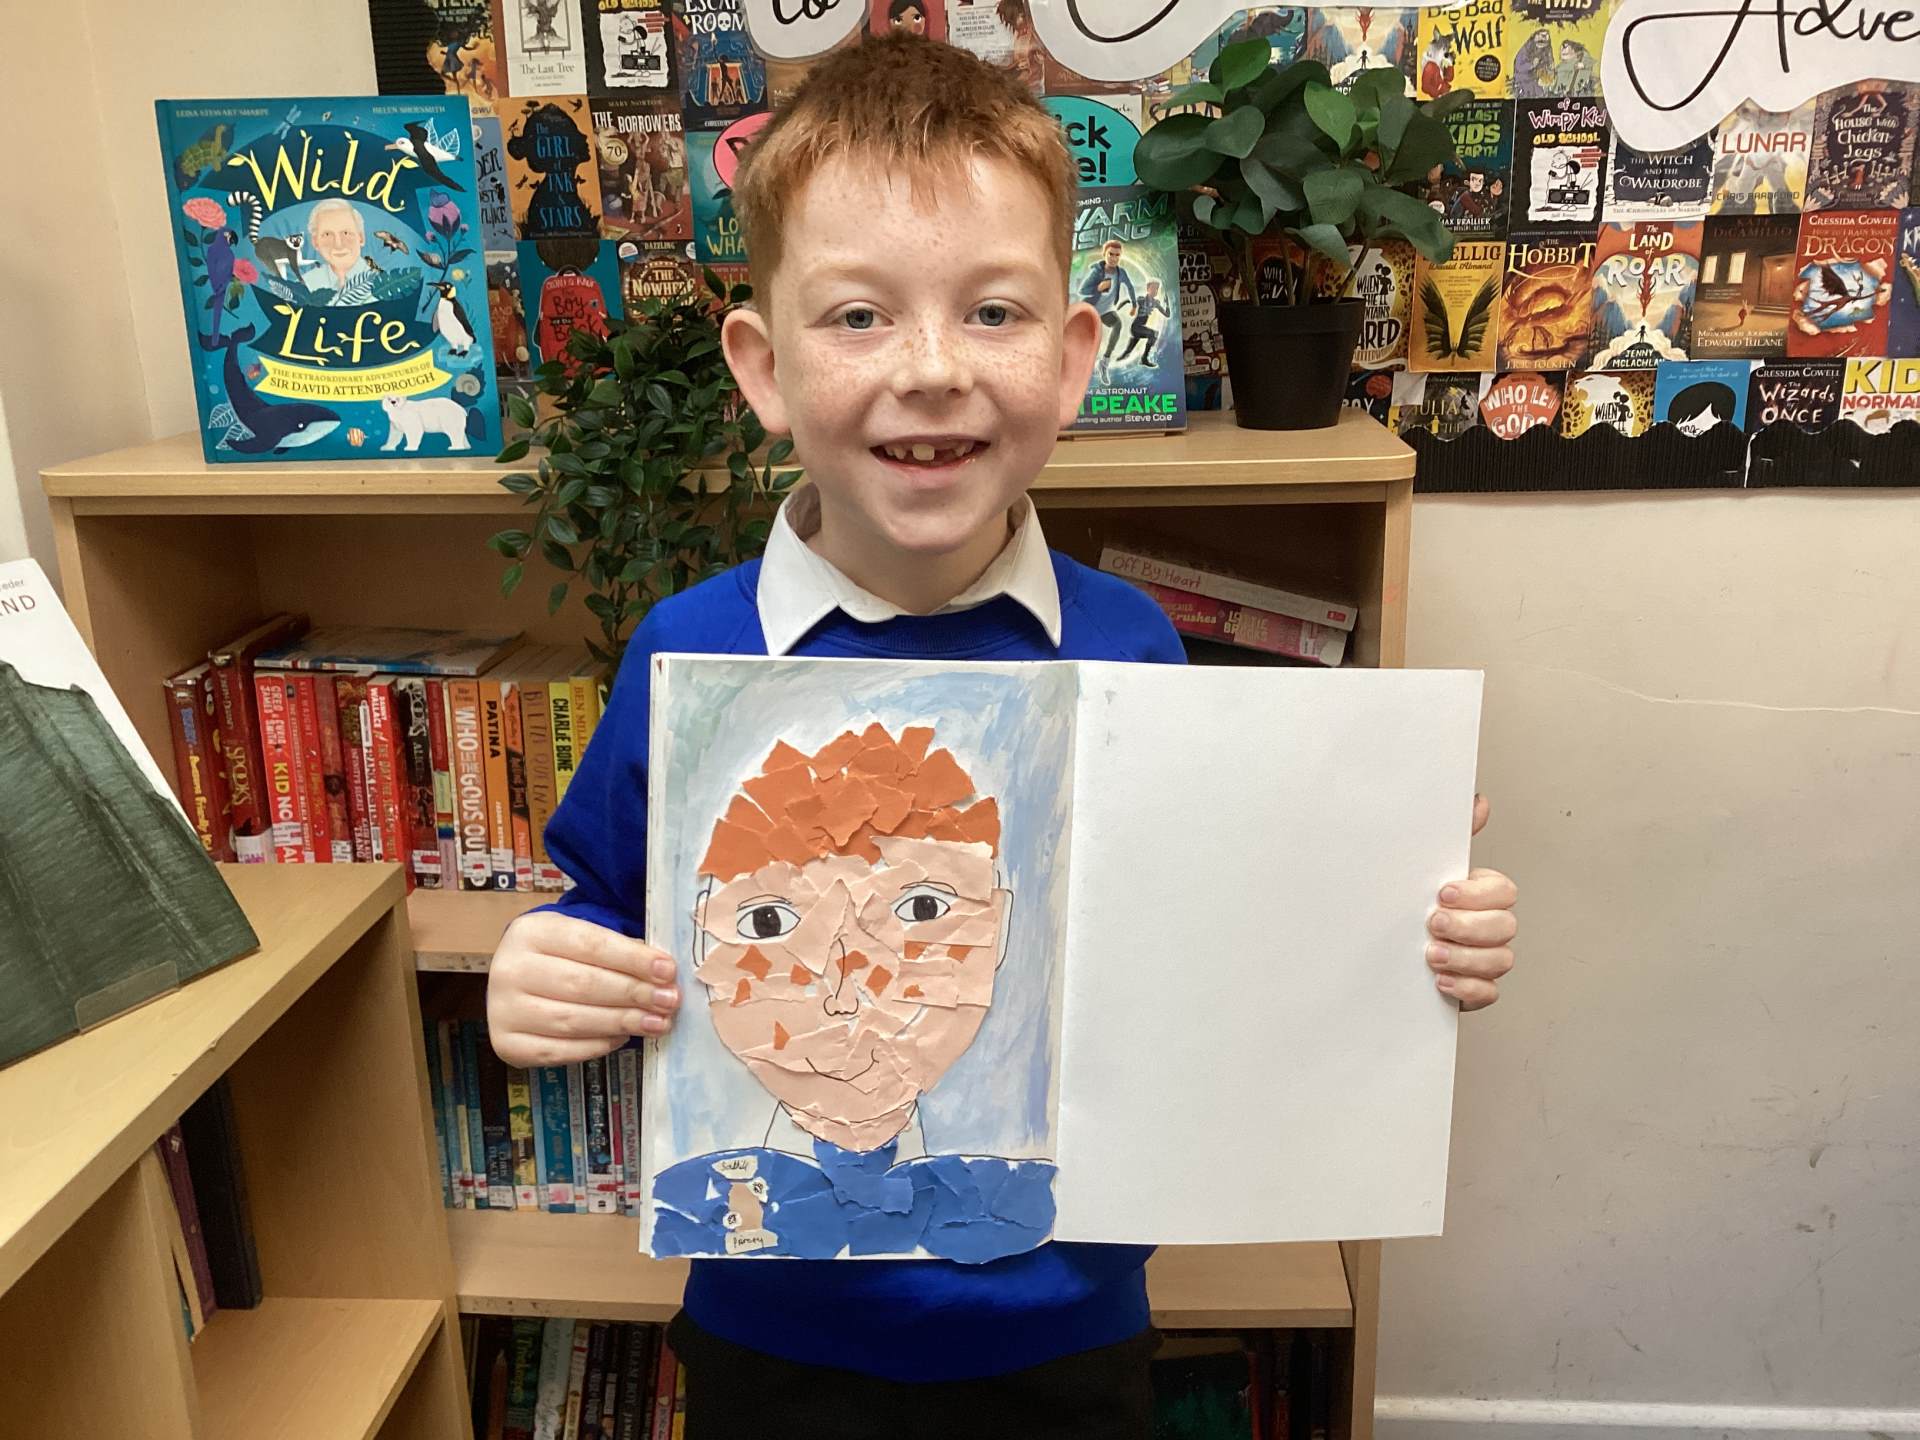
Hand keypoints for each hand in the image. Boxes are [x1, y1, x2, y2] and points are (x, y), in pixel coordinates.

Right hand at [486, 911, 681, 1067]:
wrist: (515, 979)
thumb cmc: (560, 956)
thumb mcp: (581, 937)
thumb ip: (618, 951)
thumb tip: (663, 976)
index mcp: (531, 931)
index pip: (591, 944)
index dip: (632, 959)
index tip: (667, 971)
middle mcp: (509, 969)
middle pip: (582, 984)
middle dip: (633, 994)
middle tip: (669, 1001)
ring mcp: (502, 1010)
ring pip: (572, 1020)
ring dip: (621, 1023)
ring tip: (656, 1023)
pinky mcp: (506, 1044)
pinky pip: (558, 1051)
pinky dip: (595, 1046)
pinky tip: (621, 1038)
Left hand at [1427, 793, 1516, 1011]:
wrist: (1386, 952)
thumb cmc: (1413, 907)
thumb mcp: (1426, 869)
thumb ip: (1451, 838)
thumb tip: (1476, 802)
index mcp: (1483, 896)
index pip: (1503, 891)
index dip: (1478, 893)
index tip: (1443, 893)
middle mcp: (1490, 927)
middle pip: (1505, 926)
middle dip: (1469, 926)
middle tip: (1435, 924)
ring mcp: (1486, 959)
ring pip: (1500, 960)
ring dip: (1465, 958)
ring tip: (1431, 955)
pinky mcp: (1476, 989)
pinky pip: (1488, 993)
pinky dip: (1466, 988)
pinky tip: (1440, 981)